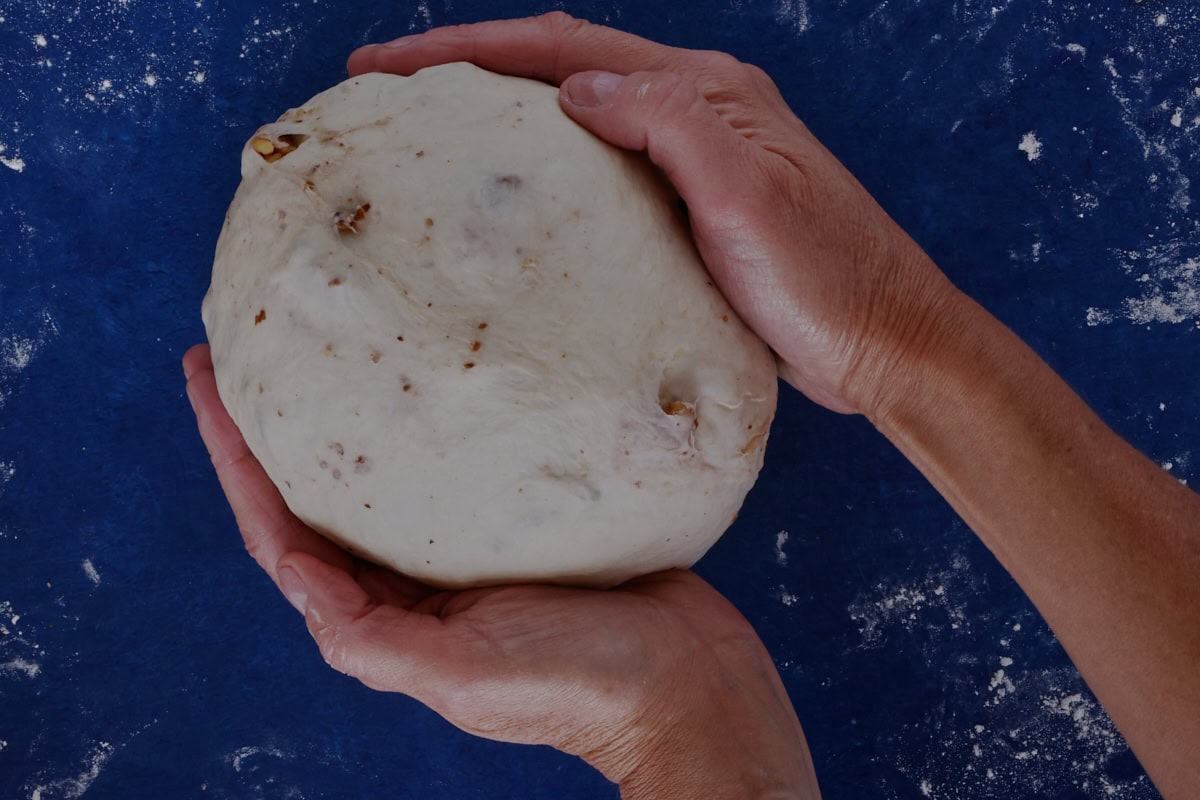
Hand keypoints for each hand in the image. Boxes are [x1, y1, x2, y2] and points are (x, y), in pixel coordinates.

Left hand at [184, 343, 819, 798]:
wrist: (687, 686)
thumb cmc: (580, 689)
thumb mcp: (464, 674)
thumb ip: (376, 640)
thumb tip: (303, 592)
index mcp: (383, 618)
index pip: (279, 530)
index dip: (232, 458)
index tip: (205, 378)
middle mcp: (413, 582)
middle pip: (317, 491)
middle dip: (269, 425)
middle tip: (240, 346)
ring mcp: (467, 550)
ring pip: (382, 468)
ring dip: (340, 412)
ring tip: (318, 346)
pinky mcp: (523, 523)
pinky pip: (456, 460)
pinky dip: (428, 416)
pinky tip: (431, 372)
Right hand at [348, 12, 960, 415]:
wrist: (883, 343)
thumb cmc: (827, 277)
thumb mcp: (748, 195)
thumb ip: (669, 123)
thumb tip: (579, 88)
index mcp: (705, 92)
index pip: (565, 50)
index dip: (469, 49)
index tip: (386, 68)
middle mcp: (695, 113)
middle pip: (561, 68)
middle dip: (468, 69)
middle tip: (385, 90)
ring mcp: (691, 163)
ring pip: (576, 120)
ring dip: (501, 116)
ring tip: (429, 133)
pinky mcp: (689, 215)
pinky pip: (599, 178)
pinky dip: (545, 175)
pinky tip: (515, 202)